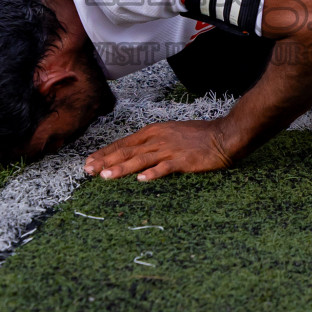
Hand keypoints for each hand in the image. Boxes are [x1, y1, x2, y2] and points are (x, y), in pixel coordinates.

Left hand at [84, 120, 236, 180]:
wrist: (224, 135)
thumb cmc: (198, 136)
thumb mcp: (170, 133)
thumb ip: (152, 143)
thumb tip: (134, 153)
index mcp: (153, 132)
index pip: (123, 143)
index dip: (105, 153)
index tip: (89, 161)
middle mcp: (157, 139)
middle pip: (126, 151)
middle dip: (105, 162)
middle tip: (88, 171)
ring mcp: (169, 150)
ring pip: (140, 160)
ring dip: (121, 168)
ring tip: (105, 177)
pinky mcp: (183, 161)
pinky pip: (165, 168)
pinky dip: (152, 174)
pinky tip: (141, 180)